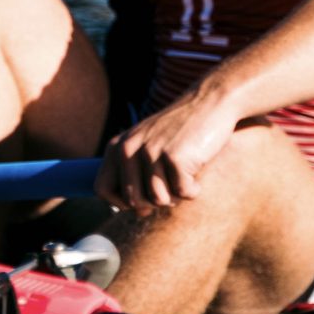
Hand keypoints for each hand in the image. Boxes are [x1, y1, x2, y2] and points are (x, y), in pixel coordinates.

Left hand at [98, 89, 240, 212]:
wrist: (210, 102)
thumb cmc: (181, 130)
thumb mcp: (150, 146)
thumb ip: (137, 175)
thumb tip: (138, 212)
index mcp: (118, 146)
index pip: (102, 189)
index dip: (121, 203)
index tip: (142, 199)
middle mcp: (129, 149)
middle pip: (133, 201)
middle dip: (155, 202)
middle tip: (172, 184)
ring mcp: (150, 152)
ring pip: (160, 200)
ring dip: (178, 194)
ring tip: (185, 173)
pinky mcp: (174, 157)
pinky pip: (183, 193)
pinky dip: (194, 189)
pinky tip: (197, 168)